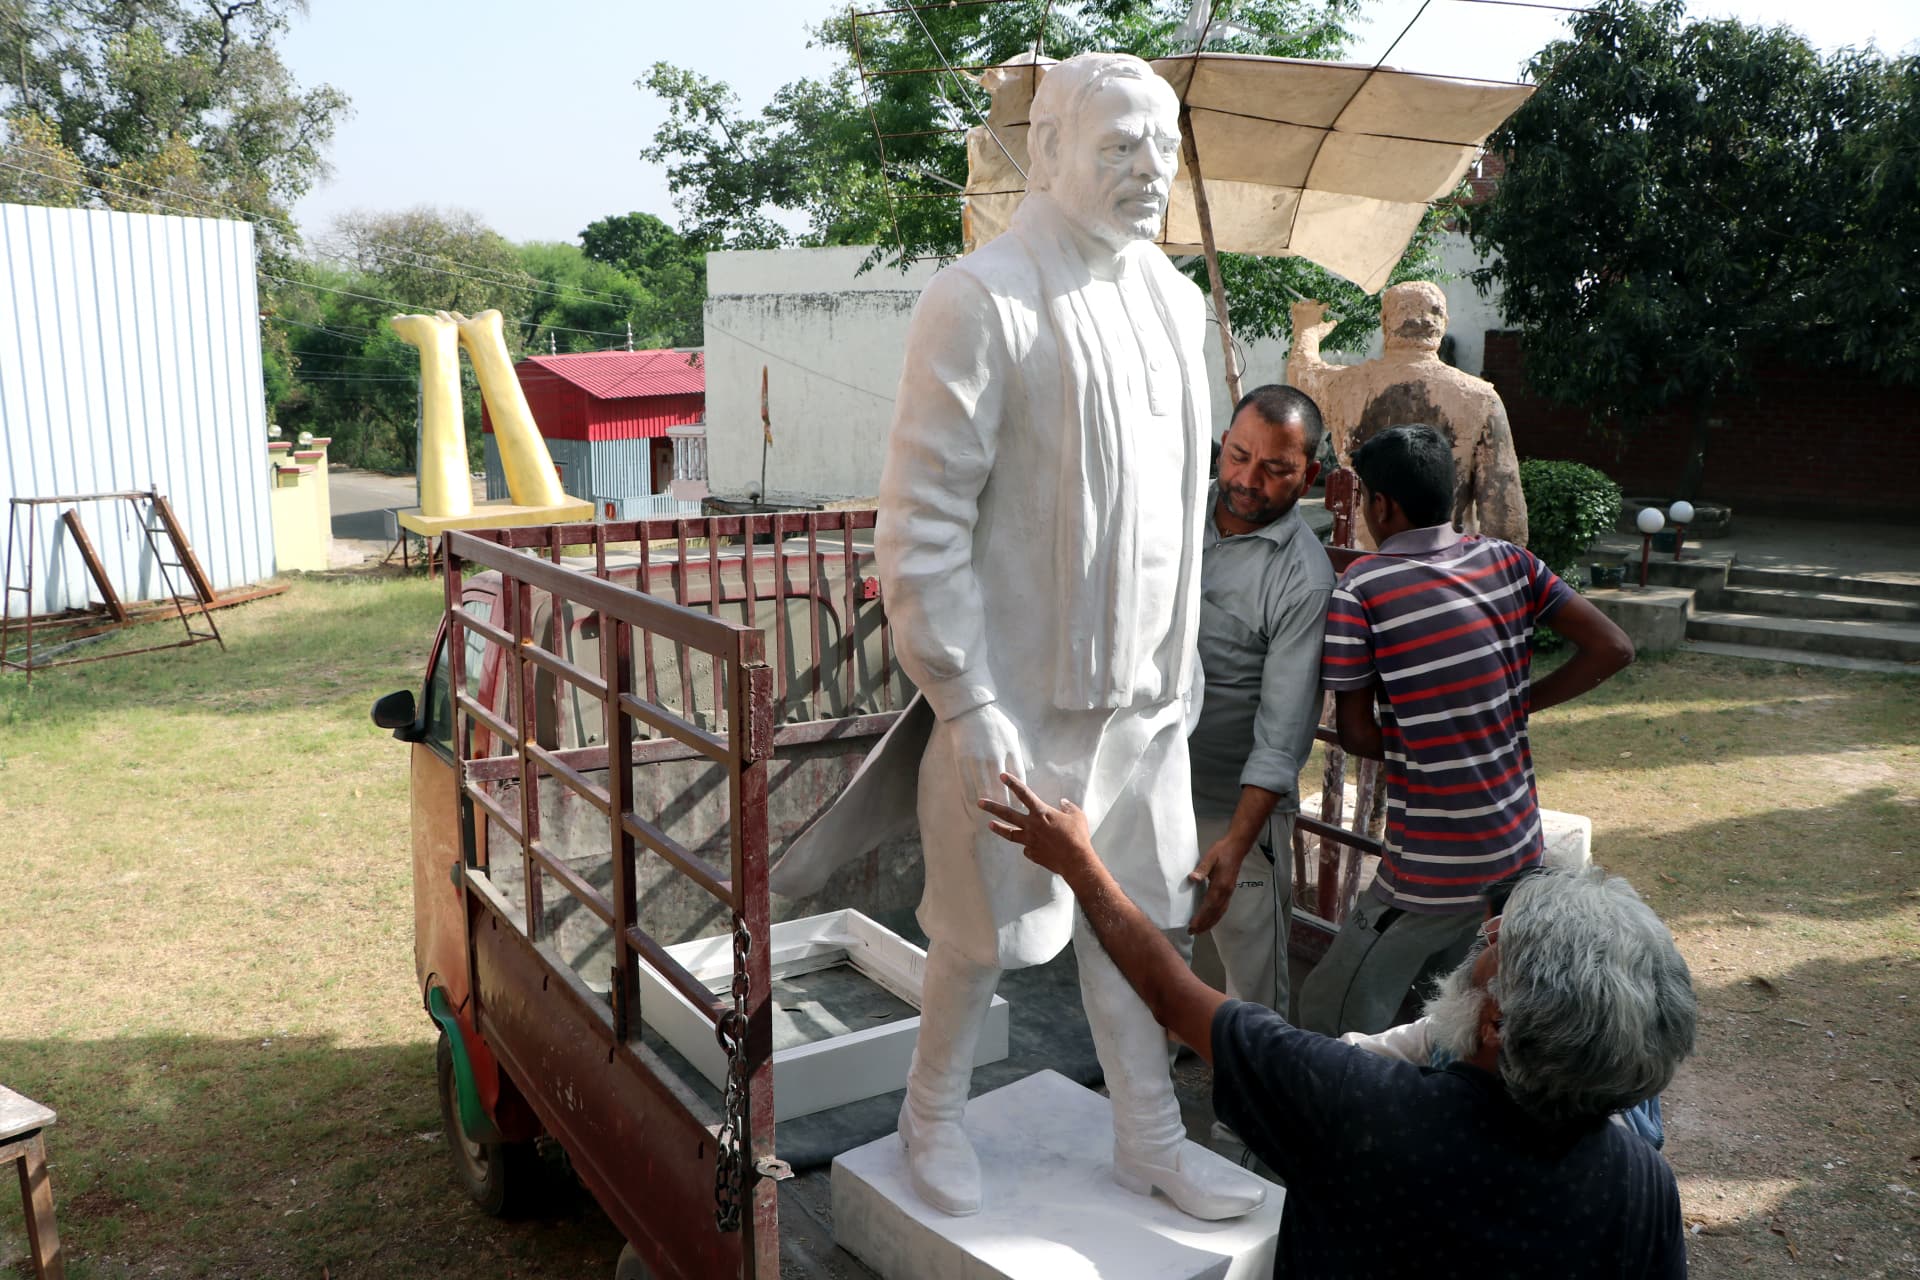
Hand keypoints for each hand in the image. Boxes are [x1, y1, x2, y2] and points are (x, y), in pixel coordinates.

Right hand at [948, 702, 1025, 811]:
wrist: (970, 710)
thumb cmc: (995, 723)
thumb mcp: (1012, 736)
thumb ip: (1019, 755)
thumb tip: (1029, 771)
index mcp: (1009, 750)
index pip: (1018, 779)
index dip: (1020, 794)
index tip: (1022, 806)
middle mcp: (993, 757)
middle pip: (1001, 788)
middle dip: (1006, 805)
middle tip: (1010, 819)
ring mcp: (976, 760)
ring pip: (984, 790)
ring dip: (988, 805)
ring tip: (991, 817)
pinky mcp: (962, 761)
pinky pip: (966, 785)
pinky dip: (970, 798)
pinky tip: (972, 807)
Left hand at [979, 772, 1093, 877]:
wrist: (1075, 861)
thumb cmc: (1077, 837)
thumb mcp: (1077, 816)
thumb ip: (1068, 807)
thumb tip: (1063, 802)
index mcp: (1042, 813)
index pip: (1024, 794)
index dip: (1013, 784)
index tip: (1002, 776)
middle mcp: (1031, 825)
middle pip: (1007, 814)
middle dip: (992, 807)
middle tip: (980, 802)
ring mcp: (1030, 841)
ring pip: (1009, 833)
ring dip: (999, 828)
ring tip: (989, 824)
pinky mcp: (1032, 854)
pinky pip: (1027, 848)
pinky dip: (1028, 846)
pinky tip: (1030, 847)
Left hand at [1187, 834, 1250, 934]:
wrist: (1237, 847)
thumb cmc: (1222, 851)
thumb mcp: (1210, 857)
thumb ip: (1202, 869)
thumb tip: (1192, 878)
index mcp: (1220, 886)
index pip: (1209, 906)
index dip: (1200, 917)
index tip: (1192, 926)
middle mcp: (1226, 892)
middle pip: (1215, 913)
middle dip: (1204, 924)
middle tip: (1193, 933)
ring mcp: (1229, 893)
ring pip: (1220, 913)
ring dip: (1210, 923)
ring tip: (1200, 930)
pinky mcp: (1229, 891)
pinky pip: (1223, 908)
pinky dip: (1216, 917)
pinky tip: (1211, 920)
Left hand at [1289, 299, 1333, 340]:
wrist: (1305, 338)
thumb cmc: (1316, 335)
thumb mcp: (1326, 330)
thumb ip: (1331, 324)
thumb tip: (1335, 322)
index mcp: (1319, 310)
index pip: (1325, 305)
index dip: (1326, 306)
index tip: (1326, 307)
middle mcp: (1311, 307)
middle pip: (1314, 301)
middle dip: (1315, 303)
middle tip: (1315, 306)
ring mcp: (1303, 308)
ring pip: (1304, 302)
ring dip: (1305, 305)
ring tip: (1305, 309)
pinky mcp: (1295, 311)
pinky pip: (1293, 304)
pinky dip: (1294, 305)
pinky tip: (1295, 307)